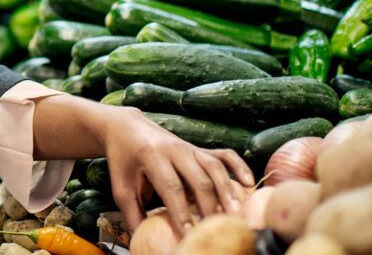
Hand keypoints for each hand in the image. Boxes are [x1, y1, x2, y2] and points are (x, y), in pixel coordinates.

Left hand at [102, 107, 253, 232]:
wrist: (127, 128)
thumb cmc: (124, 161)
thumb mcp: (121, 187)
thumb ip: (133, 215)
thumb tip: (140, 243)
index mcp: (151, 156)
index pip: (171, 187)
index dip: (181, 212)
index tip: (188, 235)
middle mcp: (175, 149)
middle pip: (199, 179)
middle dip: (209, 207)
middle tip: (217, 230)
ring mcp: (190, 148)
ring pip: (215, 168)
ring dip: (228, 192)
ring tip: (237, 215)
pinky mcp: (200, 149)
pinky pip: (225, 155)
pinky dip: (239, 167)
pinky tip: (249, 183)